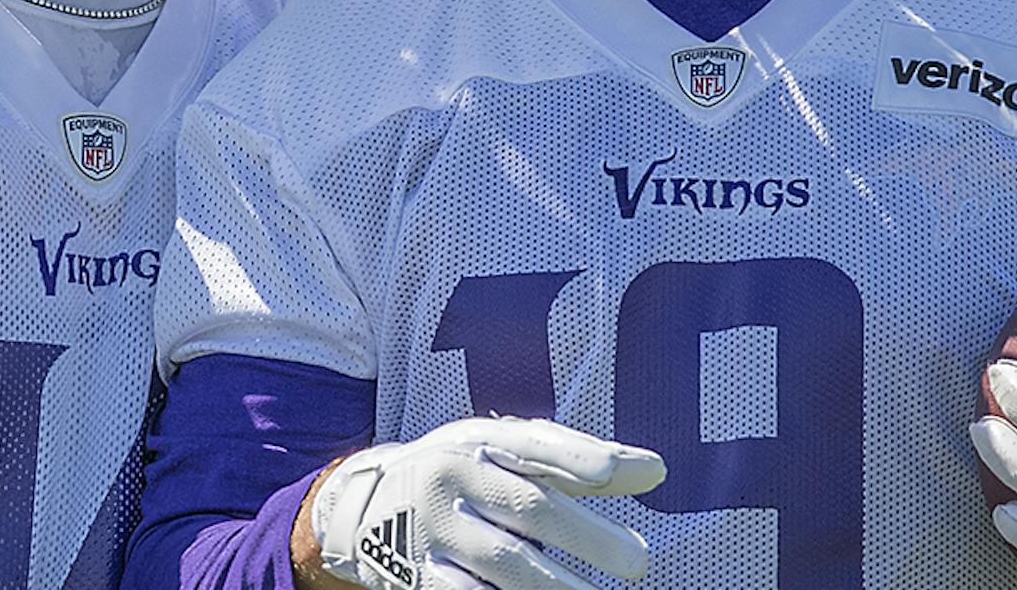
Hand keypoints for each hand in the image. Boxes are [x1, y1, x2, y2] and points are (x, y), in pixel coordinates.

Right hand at [302, 417, 664, 589]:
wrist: (361, 507)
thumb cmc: (460, 472)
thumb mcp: (503, 450)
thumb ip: (575, 459)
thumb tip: (656, 471)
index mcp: (477, 441)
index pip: (540, 447)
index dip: (590, 460)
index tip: (651, 473)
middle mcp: (452, 482)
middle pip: (530, 509)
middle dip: (590, 537)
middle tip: (639, 561)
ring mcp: (433, 534)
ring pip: (504, 565)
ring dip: (557, 586)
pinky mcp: (418, 580)